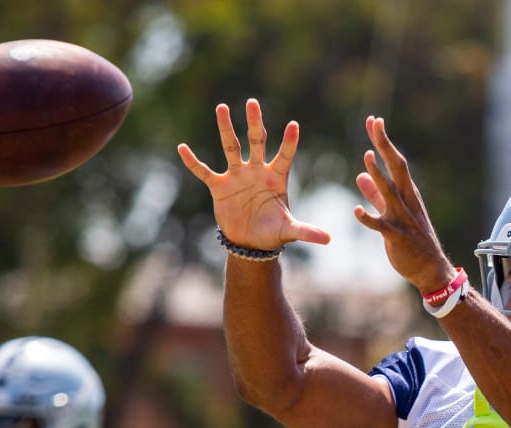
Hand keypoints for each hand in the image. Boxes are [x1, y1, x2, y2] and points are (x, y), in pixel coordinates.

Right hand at [177, 98, 329, 252]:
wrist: (249, 243)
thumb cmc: (272, 233)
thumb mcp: (289, 231)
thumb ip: (306, 231)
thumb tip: (329, 239)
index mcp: (276, 177)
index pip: (285, 155)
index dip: (289, 142)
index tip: (294, 125)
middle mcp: (257, 171)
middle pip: (256, 141)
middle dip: (254, 123)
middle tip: (253, 102)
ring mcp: (237, 176)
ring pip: (231, 147)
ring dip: (226, 128)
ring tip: (222, 107)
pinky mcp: (220, 186)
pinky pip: (204, 171)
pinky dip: (193, 162)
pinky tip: (182, 148)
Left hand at [353, 115, 457, 295]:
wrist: (430, 268)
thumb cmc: (412, 240)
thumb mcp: (392, 212)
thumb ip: (375, 194)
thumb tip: (360, 175)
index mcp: (407, 193)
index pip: (395, 161)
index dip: (383, 141)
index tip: (374, 121)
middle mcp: (406, 201)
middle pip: (396, 167)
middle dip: (385, 145)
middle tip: (374, 123)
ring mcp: (403, 218)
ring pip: (390, 193)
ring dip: (379, 175)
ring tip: (367, 157)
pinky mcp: (397, 237)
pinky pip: (381, 226)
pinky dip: (369, 218)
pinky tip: (356, 211)